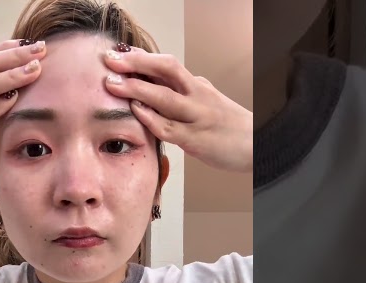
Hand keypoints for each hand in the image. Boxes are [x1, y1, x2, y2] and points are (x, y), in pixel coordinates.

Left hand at [102, 46, 251, 174]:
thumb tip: (158, 82)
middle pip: (166, 70)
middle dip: (136, 64)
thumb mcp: (206, 100)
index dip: (140, 57)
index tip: (117, 53)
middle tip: (109, 61)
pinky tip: (135, 111)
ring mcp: (196, 116)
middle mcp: (197, 95)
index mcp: (197, 85)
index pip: (166, 64)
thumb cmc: (228, 125)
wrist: (256, 145)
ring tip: (113, 84)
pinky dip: (150, 118)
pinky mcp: (195, 139)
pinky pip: (169, 127)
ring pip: (165, 97)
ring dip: (137, 89)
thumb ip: (183, 92)